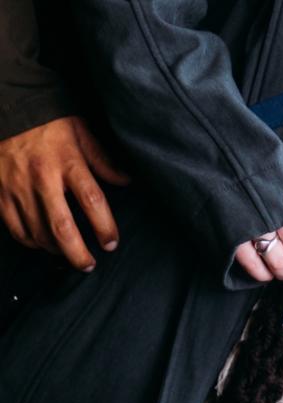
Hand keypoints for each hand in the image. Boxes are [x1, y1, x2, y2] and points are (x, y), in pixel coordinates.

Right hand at [0, 116, 130, 270]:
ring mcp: (16, 187)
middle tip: (89, 265)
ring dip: (56, 250)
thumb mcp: (82, 134)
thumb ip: (103, 160)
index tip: (111, 243)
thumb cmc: (50, 124)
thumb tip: (126, 181)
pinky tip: (43, 244)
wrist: (8, 111)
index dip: (104, 227)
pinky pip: (14, 228)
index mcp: (68, 162)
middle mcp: (41, 177)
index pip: (92, 201)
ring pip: (37, 232)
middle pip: (61, 226)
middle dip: (77, 252)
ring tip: (70, 255)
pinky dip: (30, 242)